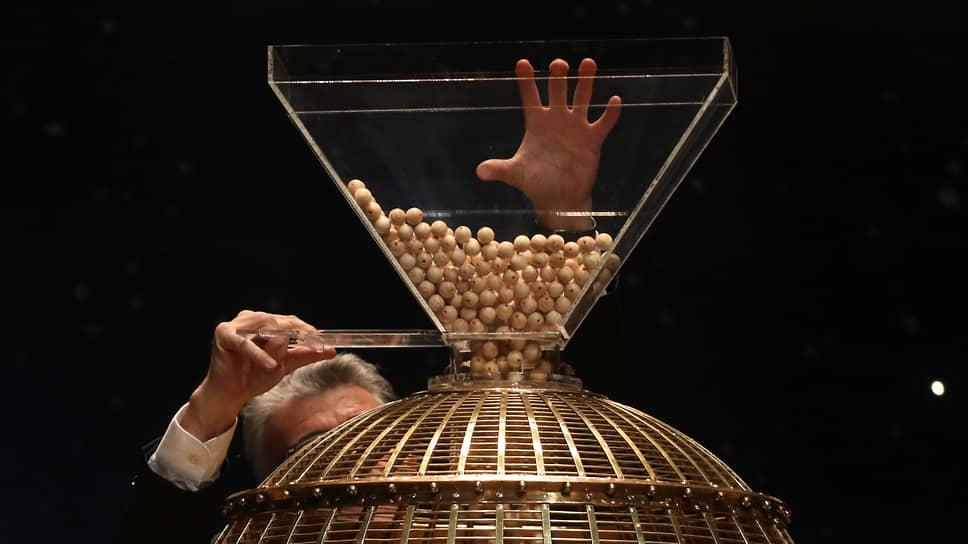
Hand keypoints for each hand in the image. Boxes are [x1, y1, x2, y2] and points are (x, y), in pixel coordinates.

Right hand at [181, 310, 335, 440]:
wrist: (231, 394)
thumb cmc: (254, 377)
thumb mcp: (285, 365)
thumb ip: (305, 355)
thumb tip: (331, 350)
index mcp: (263, 322)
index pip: (288, 320)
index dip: (305, 328)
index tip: (320, 339)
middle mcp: (250, 319)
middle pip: (278, 321)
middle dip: (296, 332)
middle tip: (313, 344)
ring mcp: (236, 325)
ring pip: (264, 327)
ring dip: (278, 344)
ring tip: (290, 358)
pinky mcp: (224, 335)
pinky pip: (245, 344)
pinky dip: (259, 355)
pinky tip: (271, 366)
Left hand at [476, 58, 620, 229]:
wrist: (558, 200)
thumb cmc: (536, 184)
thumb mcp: (515, 174)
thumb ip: (498, 169)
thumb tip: (479, 171)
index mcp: (536, 124)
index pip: (530, 97)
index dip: (526, 80)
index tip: (522, 62)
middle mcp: (556, 120)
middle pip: (557, 91)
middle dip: (558, 77)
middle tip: (558, 63)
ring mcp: (576, 128)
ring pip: (582, 99)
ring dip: (585, 82)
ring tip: (588, 63)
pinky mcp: (592, 140)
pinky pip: (603, 123)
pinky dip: (610, 113)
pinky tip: (615, 100)